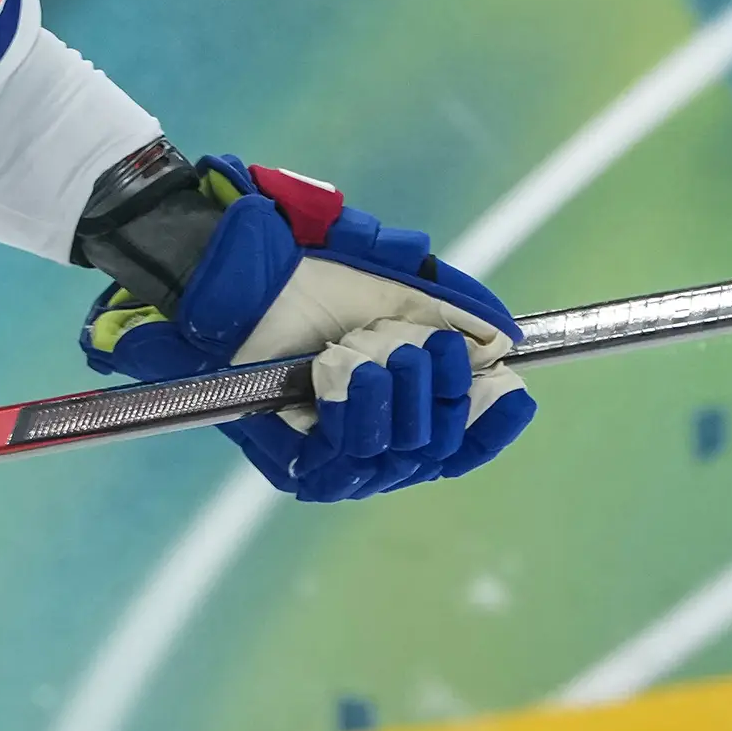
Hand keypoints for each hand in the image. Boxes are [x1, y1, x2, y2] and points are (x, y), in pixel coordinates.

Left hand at [81, 157, 534, 500]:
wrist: (217, 265)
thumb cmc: (290, 263)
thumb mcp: (381, 270)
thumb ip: (446, 301)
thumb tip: (504, 335)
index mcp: (395, 396)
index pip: (460, 438)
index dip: (492, 424)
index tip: (514, 390)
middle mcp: (366, 431)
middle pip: (434, 452)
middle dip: (444, 401)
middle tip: (425, 352)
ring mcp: (326, 449)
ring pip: (393, 460)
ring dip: (400, 407)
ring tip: (381, 356)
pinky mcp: (286, 460)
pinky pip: (339, 467)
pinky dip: (356, 421)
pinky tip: (353, 378)